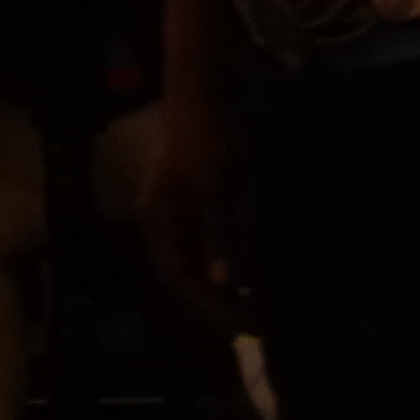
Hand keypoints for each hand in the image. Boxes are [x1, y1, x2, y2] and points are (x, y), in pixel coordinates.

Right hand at [139, 95, 236, 328]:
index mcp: (160, 218)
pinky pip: (212, 242)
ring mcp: (183, 211)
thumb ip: (221, 236)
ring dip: (227, 284)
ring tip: (259, 304)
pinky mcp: (201, 201)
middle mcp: (166, 220)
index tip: (239, 328)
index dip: (208, 305)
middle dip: (219, 301)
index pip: (179, 275)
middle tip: (257, 324)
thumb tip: (225, 284)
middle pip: (189, 272)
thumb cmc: (209, 138)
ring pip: (202, 260)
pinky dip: (232, 261)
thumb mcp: (218, 189)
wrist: (210, 91)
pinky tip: (254, 272)